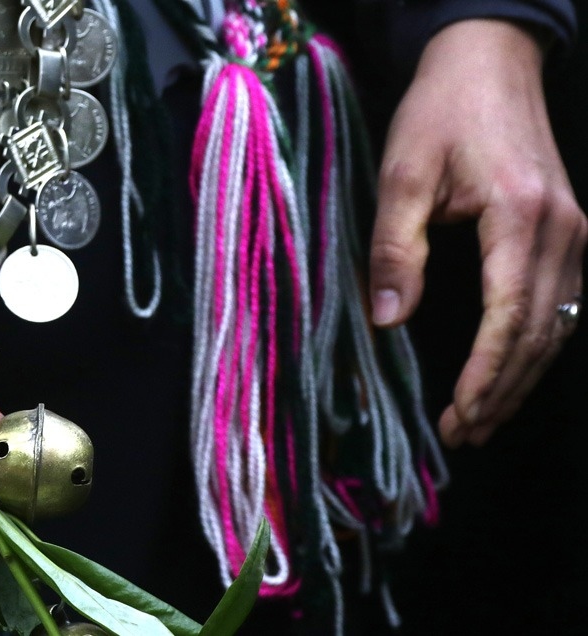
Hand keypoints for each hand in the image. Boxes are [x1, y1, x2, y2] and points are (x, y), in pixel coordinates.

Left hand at [369, 20, 585, 447]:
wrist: (489, 62)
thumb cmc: (443, 112)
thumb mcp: (403, 173)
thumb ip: (395, 248)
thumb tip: (387, 320)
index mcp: (524, 219)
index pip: (510, 319)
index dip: (486, 376)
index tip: (459, 416)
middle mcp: (564, 231)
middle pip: (540, 334)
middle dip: (502, 392)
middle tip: (461, 434)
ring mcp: (575, 232)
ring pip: (557, 325)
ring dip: (521, 378)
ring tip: (481, 420)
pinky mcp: (569, 230)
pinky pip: (562, 303)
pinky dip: (535, 346)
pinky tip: (510, 372)